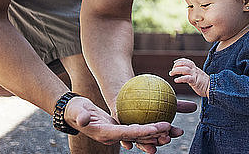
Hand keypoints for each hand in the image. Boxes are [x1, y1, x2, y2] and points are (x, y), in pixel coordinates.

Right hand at [64, 96, 181, 152]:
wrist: (74, 113)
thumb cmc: (76, 110)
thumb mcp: (77, 111)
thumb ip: (81, 116)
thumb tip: (84, 119)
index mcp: (106, 133)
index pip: (128, 133)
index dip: (144, 131)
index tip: (158, 128)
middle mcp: (114, 136)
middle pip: (138, 137)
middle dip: (155, 136)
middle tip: (172, 131)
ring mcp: (118, 133)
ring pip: (141, 135)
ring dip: (156, 134)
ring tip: (174, 131)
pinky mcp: (120, 128)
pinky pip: (137, 129)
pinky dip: (149, 127)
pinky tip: (163, 122)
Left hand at [170, 58, 209, 97]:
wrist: (213, 88)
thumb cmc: (205, 85)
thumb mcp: (198, 77)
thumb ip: (192, 75)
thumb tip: (185, 76)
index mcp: (196, 69)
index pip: (187, 61)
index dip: (180, 61)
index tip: (175, 62)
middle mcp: (195, 70)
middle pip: (185, 63)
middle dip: (176, 65)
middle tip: (171, 70)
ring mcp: (195, 75)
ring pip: (185, 69)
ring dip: (176, 70)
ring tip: (171, 73)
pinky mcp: (195, 81)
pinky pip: (187, 78)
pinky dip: (180, 78)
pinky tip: (176, 80)